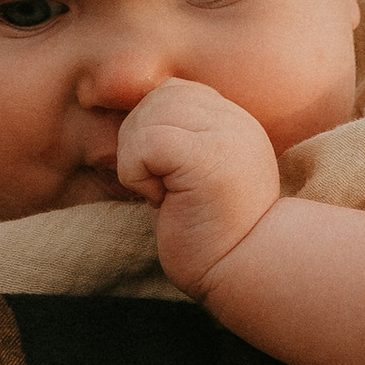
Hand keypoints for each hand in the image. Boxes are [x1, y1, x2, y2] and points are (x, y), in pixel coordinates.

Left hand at [116, 81, 281, 295]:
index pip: (172, 92)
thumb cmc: (208, 233)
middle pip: (156, 99)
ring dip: (138, 162)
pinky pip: (145, 143)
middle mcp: (234, 120)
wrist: (241, 272)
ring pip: (147, 117)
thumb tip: (124, 108)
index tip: (170, 176)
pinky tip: (163, 201)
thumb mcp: (191, 174)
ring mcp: (224, 135)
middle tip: (166, 189)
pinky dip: (137, 174)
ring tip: (169, 195)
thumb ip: (173, 137)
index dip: (154, 131)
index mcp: (232, 121)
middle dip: (141, 144)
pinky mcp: (207, 157)